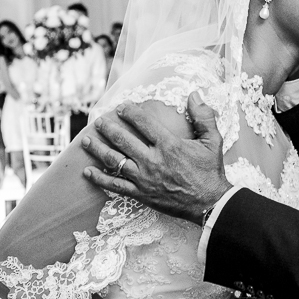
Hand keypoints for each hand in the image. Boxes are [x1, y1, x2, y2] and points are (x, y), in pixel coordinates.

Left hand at [81, 93, 232, 224]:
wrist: (210, 204)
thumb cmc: (210, 172)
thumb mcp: (213, 141)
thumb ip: (204, 116)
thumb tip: (195, 94)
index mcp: (169, 145)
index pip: (143, 122)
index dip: (129, 112)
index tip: (121, 107)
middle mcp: (153, 160)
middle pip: (122, 140)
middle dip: (107, 128)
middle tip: (98, 121)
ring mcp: (144, 179)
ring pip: (114, 161)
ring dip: (97, 149)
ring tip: (86, 140)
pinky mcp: (141, 194)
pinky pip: (115, 186)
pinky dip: (100, 179)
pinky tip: (88, 172)